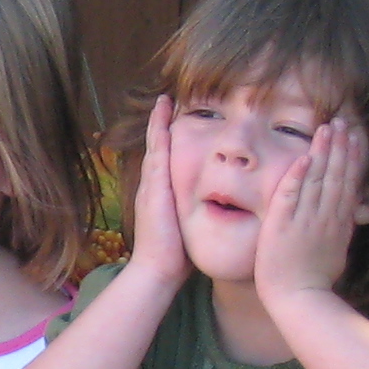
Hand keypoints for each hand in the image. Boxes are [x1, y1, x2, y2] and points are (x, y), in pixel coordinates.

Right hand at [129, 98, 187, 283]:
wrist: (158, 269)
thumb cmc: (176, 254)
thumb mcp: (189, 227)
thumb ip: (198, 215)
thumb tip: (217, 212)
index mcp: (162, 193)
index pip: (167, 161)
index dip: (171, 142)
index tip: (180, 123)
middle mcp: (154, 184)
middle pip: (158, 147)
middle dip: (162, 124)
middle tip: (168, 100)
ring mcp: (152, 183)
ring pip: (156, 144)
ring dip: (159, 121)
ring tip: (165, 100)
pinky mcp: (155, 184)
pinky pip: (157, 149)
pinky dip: (159, 129)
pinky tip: (165, 112)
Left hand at [254, 112, 366, 307]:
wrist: (298, 299)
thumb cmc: (314, 279)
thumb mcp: (337, 250)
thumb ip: (339, 228)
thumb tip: (345, 213)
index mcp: (339, 222)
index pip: (348, 183)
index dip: (352, 158)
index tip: (355, 137)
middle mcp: (326, 217)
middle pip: (336, 175)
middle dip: (341, 146)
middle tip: (343, 121)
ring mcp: (305, 220)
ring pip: (317, 179)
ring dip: (323, 152)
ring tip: (327, 128)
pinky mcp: (283, 226)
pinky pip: (290, 196)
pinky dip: (297, 176)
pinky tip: (303, 157)